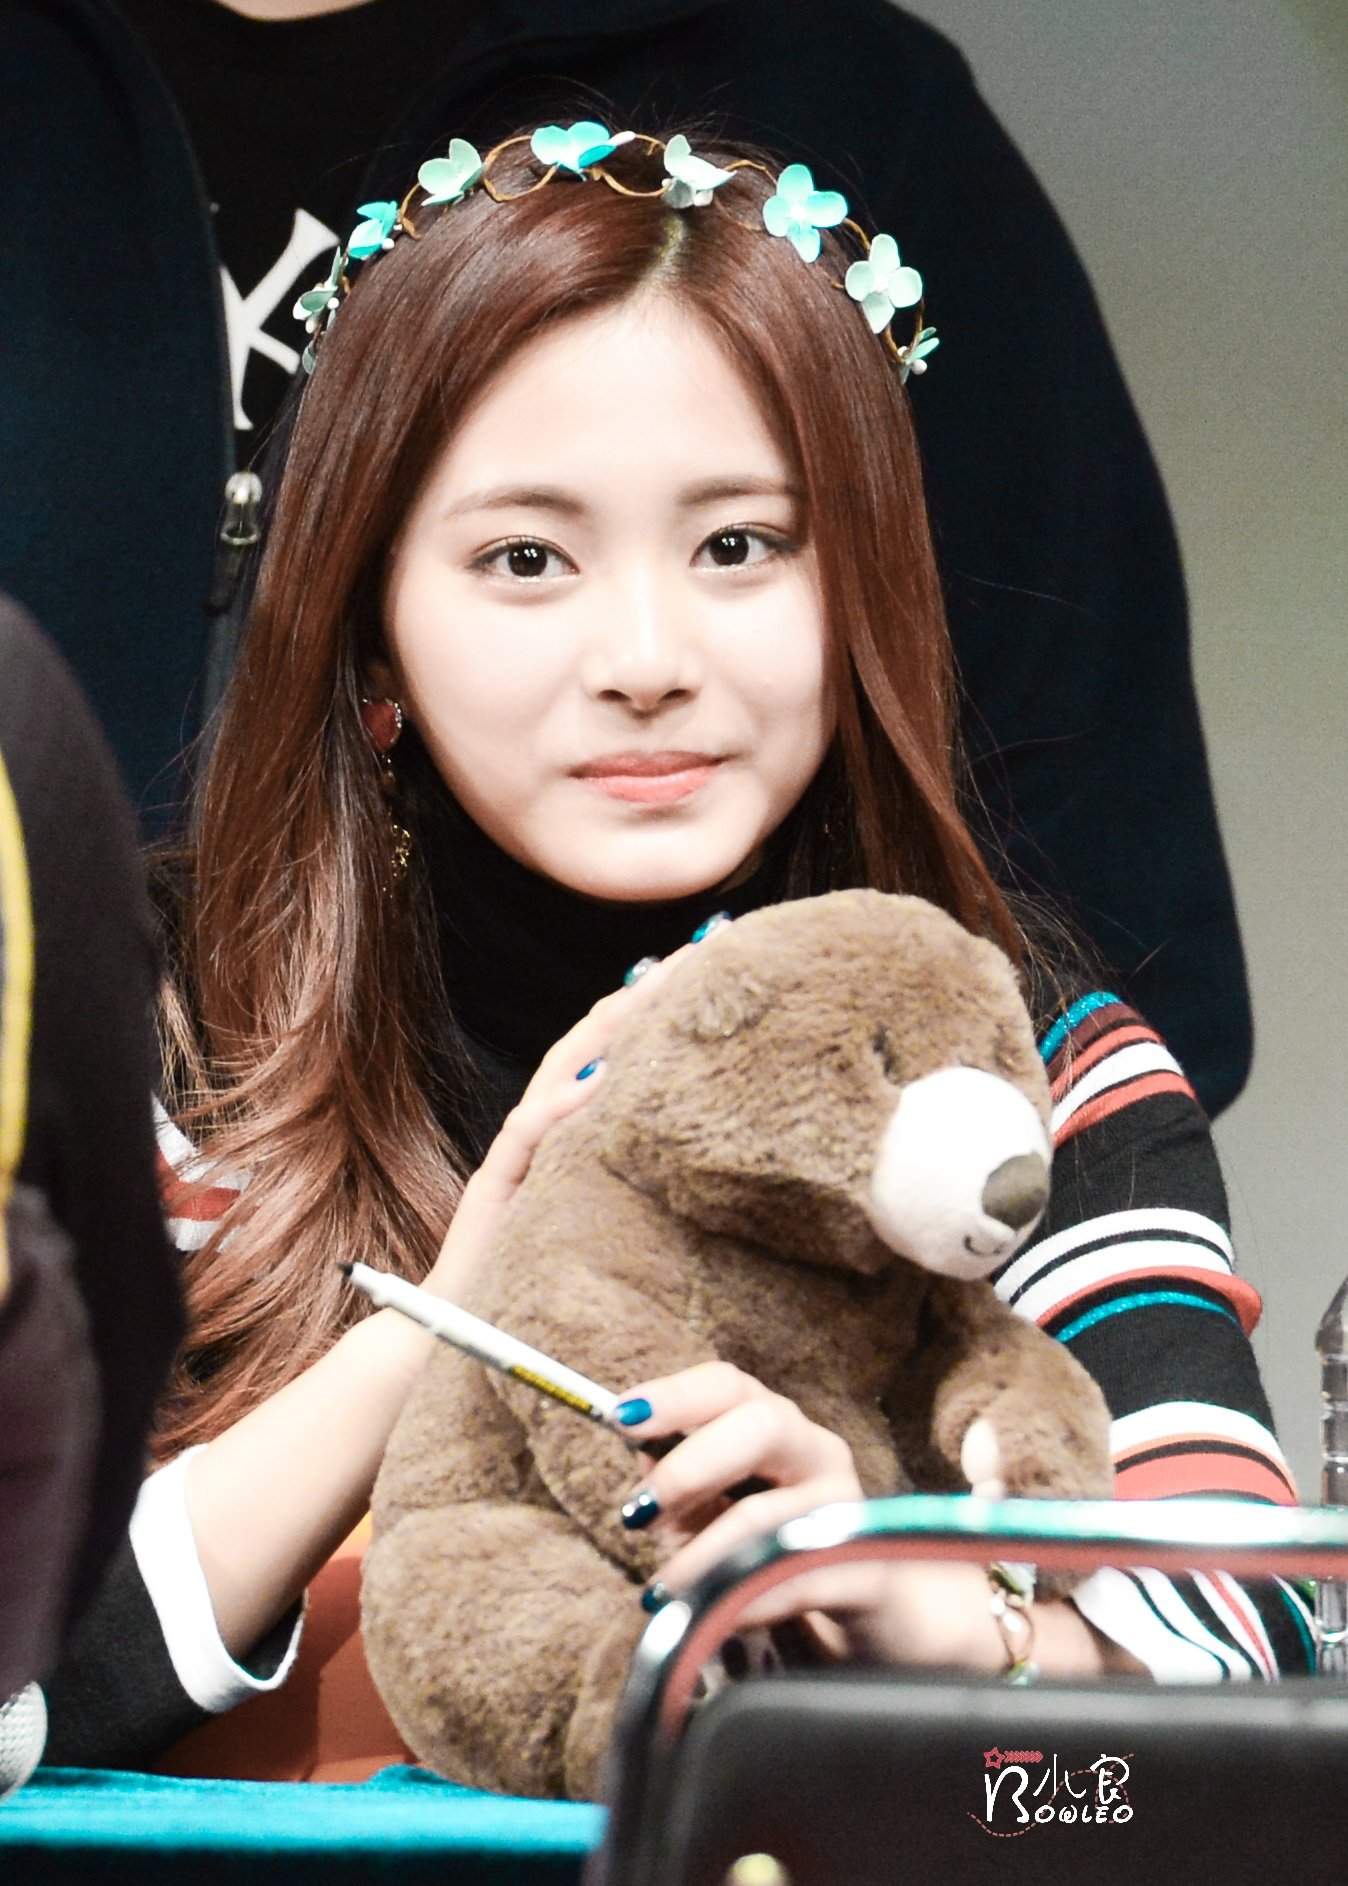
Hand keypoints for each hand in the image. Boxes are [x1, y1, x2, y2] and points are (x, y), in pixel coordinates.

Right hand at [423, 946, 695, 1301]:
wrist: (457, 1330)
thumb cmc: (536, 1271)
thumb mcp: (597, 1210)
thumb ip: (627, 1169)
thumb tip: (695, 1139)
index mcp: (570, 1125)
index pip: (618, 1048)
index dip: (661, 1002)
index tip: (717, 956)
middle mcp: (543, 1123)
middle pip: (596, 1041)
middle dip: (648, 990)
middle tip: (706, 944)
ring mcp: (517, 1151)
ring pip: (562, 1072)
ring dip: (609, 1027)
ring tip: (657, 985)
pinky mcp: (495, 1187)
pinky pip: (527, 1139)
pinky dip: (561, 1107)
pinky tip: (599, 1084)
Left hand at [614, 1368, 1114, 1674]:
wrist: (878, 1625)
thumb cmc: (778, 1558)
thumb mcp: (716, 1515)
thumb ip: (678, 1482)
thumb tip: (635, 1452)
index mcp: (777, 1430)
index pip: (729, 1385)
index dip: (675, 1394)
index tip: (620, 1416)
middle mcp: (817, 1455)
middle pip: (762, 1423)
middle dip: (693, 1463)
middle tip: (642, 1511)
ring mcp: (849, 1511)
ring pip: (774, 1512)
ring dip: (704, 1553)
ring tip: (663, 1587)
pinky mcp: (868, 1572)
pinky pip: (799, 1578)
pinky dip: (745, 1597)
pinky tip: (713, 1614)